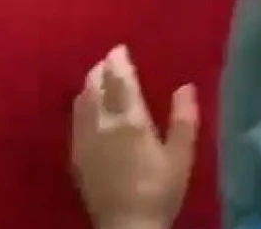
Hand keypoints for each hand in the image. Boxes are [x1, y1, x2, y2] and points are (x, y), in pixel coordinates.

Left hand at [71, 45, 198, 228]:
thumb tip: (185, 86)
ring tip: (98, 76)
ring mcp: (84, 136)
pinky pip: (75, 117)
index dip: (118, 61)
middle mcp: (102, 121)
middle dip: (102, 68)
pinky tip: (86, 104)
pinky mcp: (75, 152)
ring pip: (82, 98)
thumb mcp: (180, 157)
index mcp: (130, 120)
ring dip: (90, 82)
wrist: (125, 225)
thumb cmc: (159, 190)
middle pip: (96, 84)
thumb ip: (183, 119)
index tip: (119, 48)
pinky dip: (81, 102)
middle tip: (109, 60)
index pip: (120, 80)